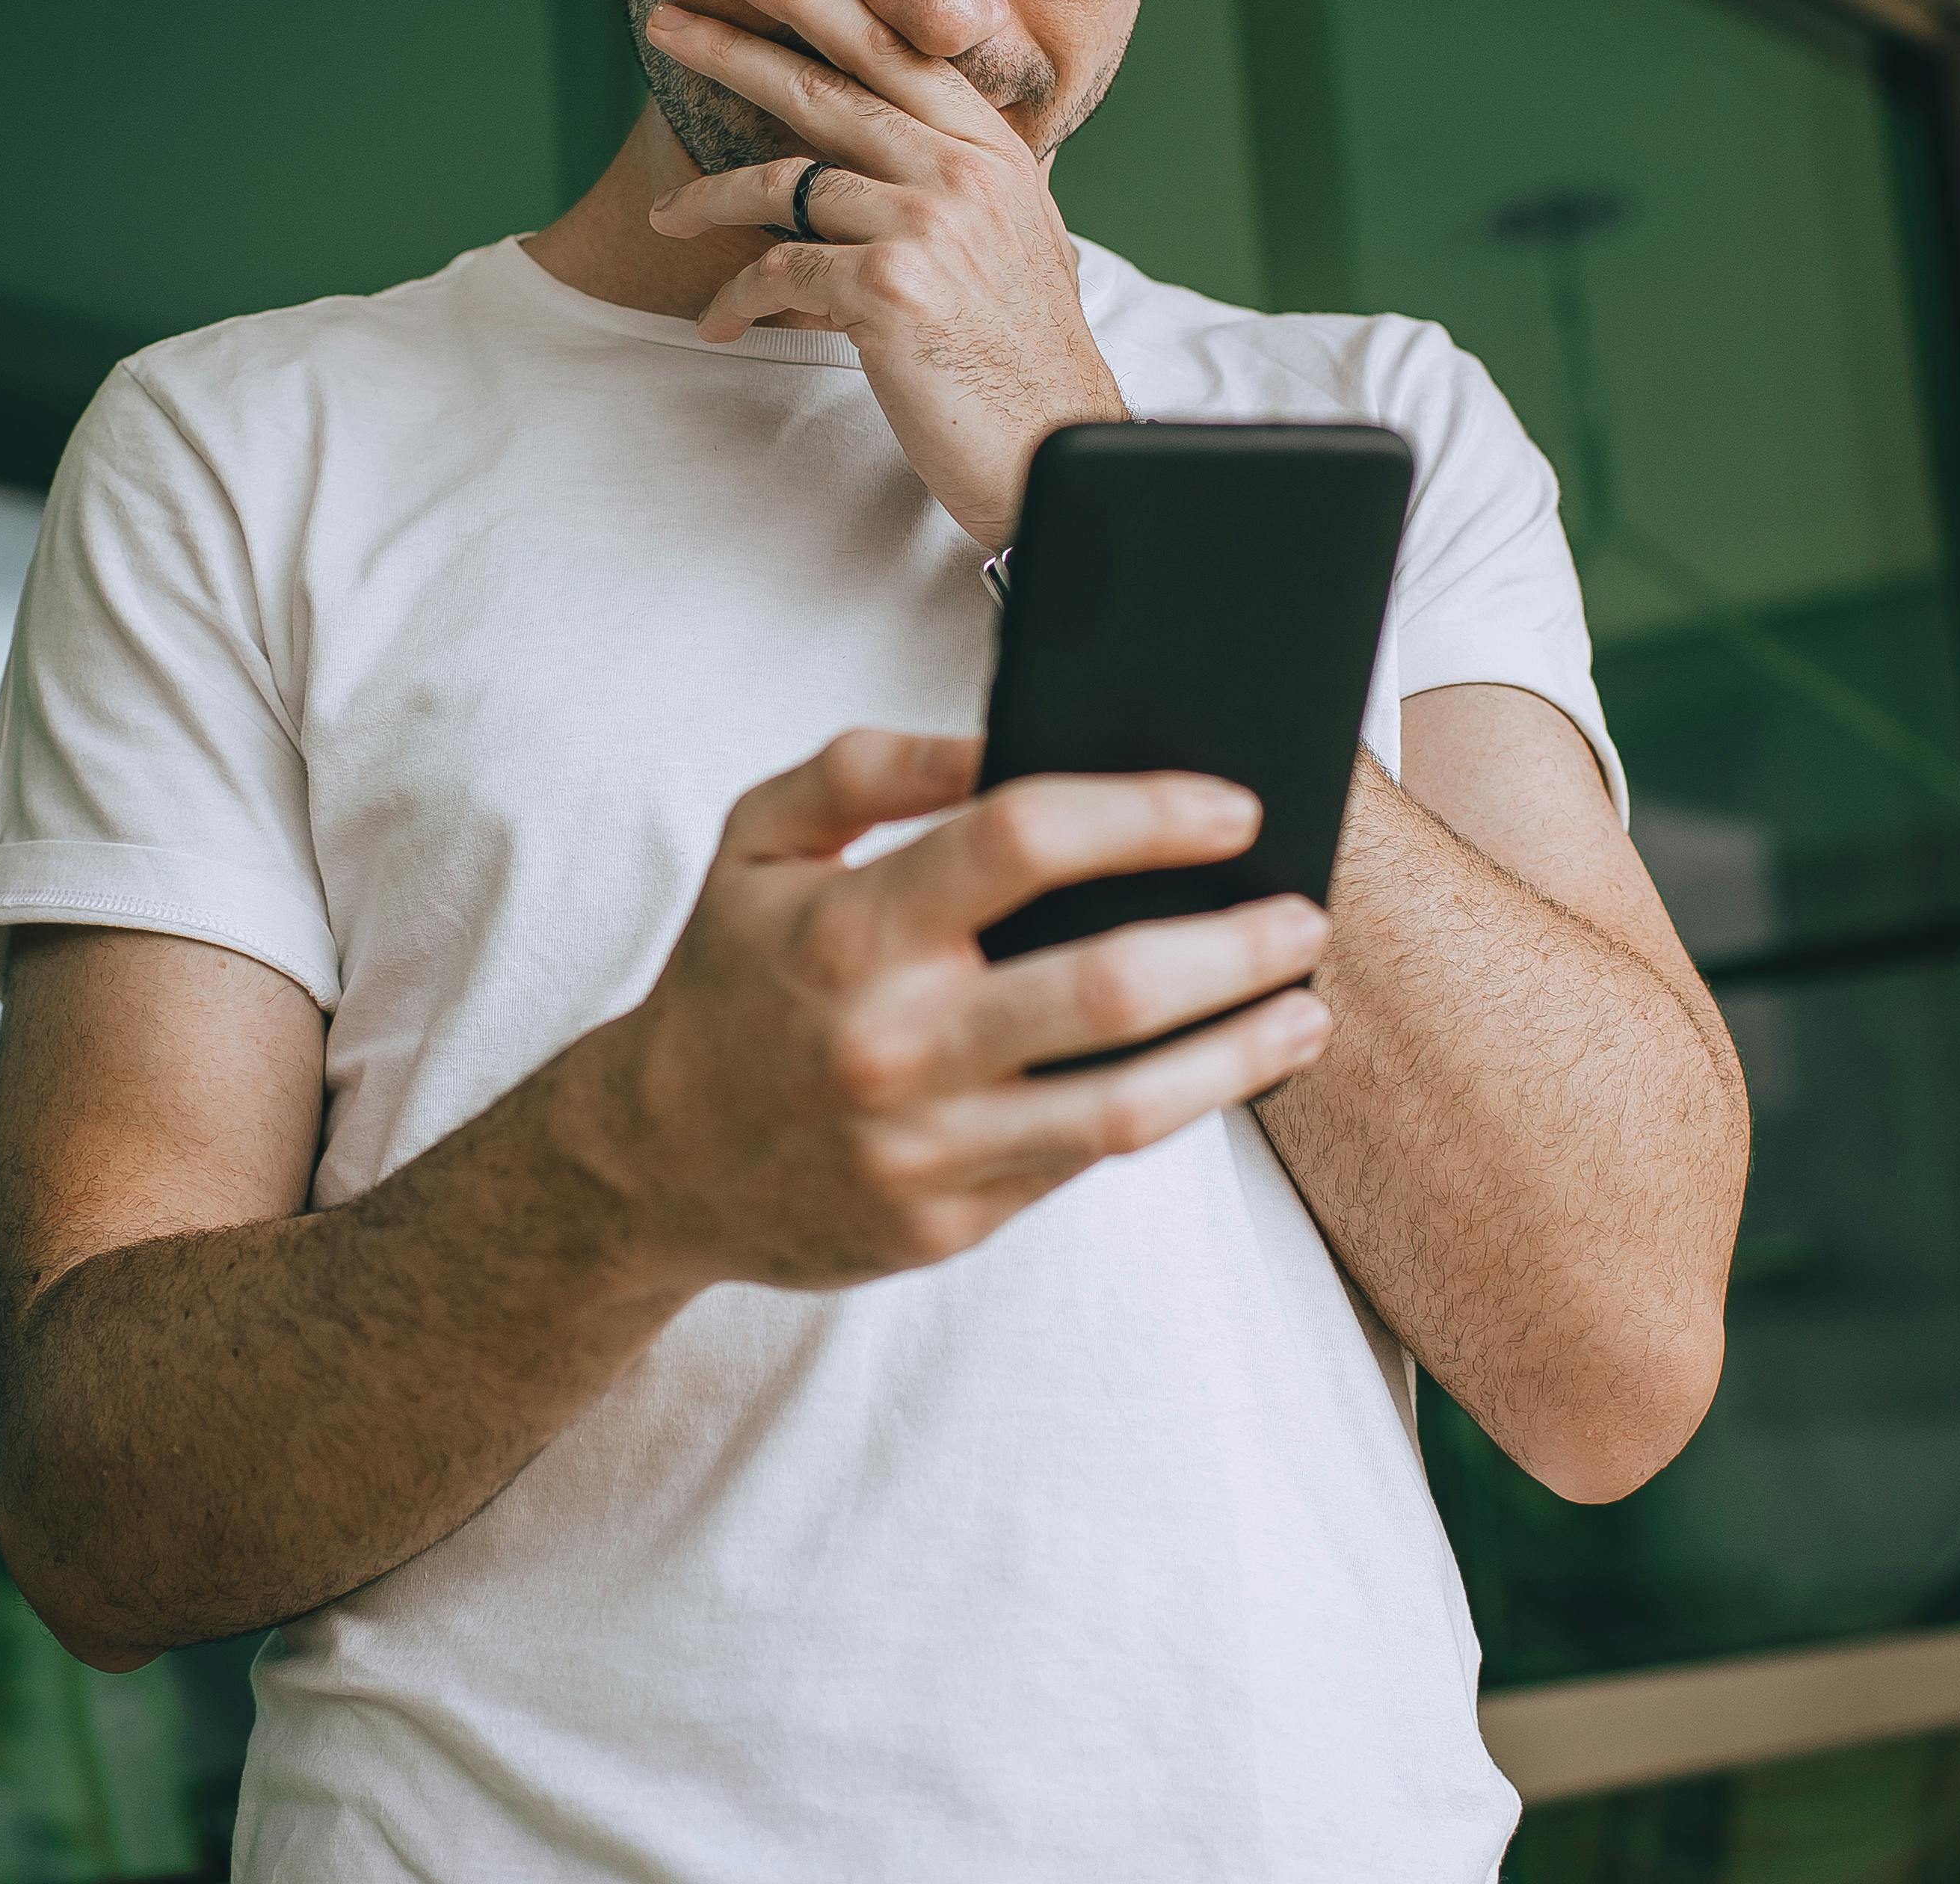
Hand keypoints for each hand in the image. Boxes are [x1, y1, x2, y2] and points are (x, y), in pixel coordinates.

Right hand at [571, 730, 1335, 1292]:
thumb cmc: (730, 975)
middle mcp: (894, 1038)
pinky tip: (1224, 1067)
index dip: (1144, 813)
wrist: (653, 1160)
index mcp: (852, 925)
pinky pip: (1085, 1160)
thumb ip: (873, 769)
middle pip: (1110, 984)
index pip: (1024, 839)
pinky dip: (1173, 1109)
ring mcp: (925, 1143)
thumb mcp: (760, 840)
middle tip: (1305, 913)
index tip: (1230, 806)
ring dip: (1239, 1050)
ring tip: (1306, 1010)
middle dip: (1234, 944)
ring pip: (1126, 1103)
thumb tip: (1001, 738)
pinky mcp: (948, 1221)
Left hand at [643, 0, 1124, 549]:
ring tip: (667, 215)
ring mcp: (926, 225)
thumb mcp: (1012, 246)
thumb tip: (877, 169)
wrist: (1054, 445)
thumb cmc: (1023, 361)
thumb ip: (955, 191)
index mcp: (992, 153)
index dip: (817, 5)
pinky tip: (718, 322)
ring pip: (784, 182)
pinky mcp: (888, 288)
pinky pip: (779, 270)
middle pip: (825, 88)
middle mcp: (962, 174)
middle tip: (668, 23)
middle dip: (734, 48)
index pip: (893, 52)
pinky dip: (736, 297)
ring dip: (710, 199)